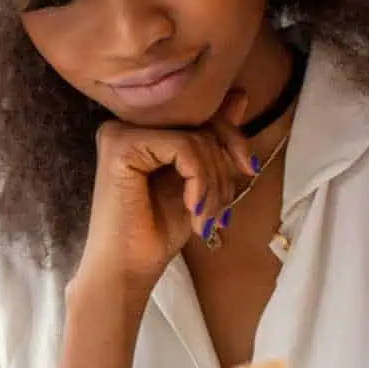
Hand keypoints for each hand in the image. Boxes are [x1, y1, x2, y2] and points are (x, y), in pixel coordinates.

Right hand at [73, 91, 255, 303]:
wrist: (125, 271)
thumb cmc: (156, 232)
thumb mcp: (198, 181)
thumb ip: (213, 141)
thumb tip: (239, 96)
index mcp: (143, 129)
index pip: (201, 115)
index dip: (233, 140)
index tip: (248, 171)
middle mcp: (127, 124)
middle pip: (201, 124)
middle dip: (224, 169)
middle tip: (220, 212)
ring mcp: (120, 132)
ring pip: (196, 139)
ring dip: (214, 185)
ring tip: (206, 218)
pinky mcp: (120, 146)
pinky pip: (183, 148)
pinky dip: (200, 181)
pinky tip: (193, 209)